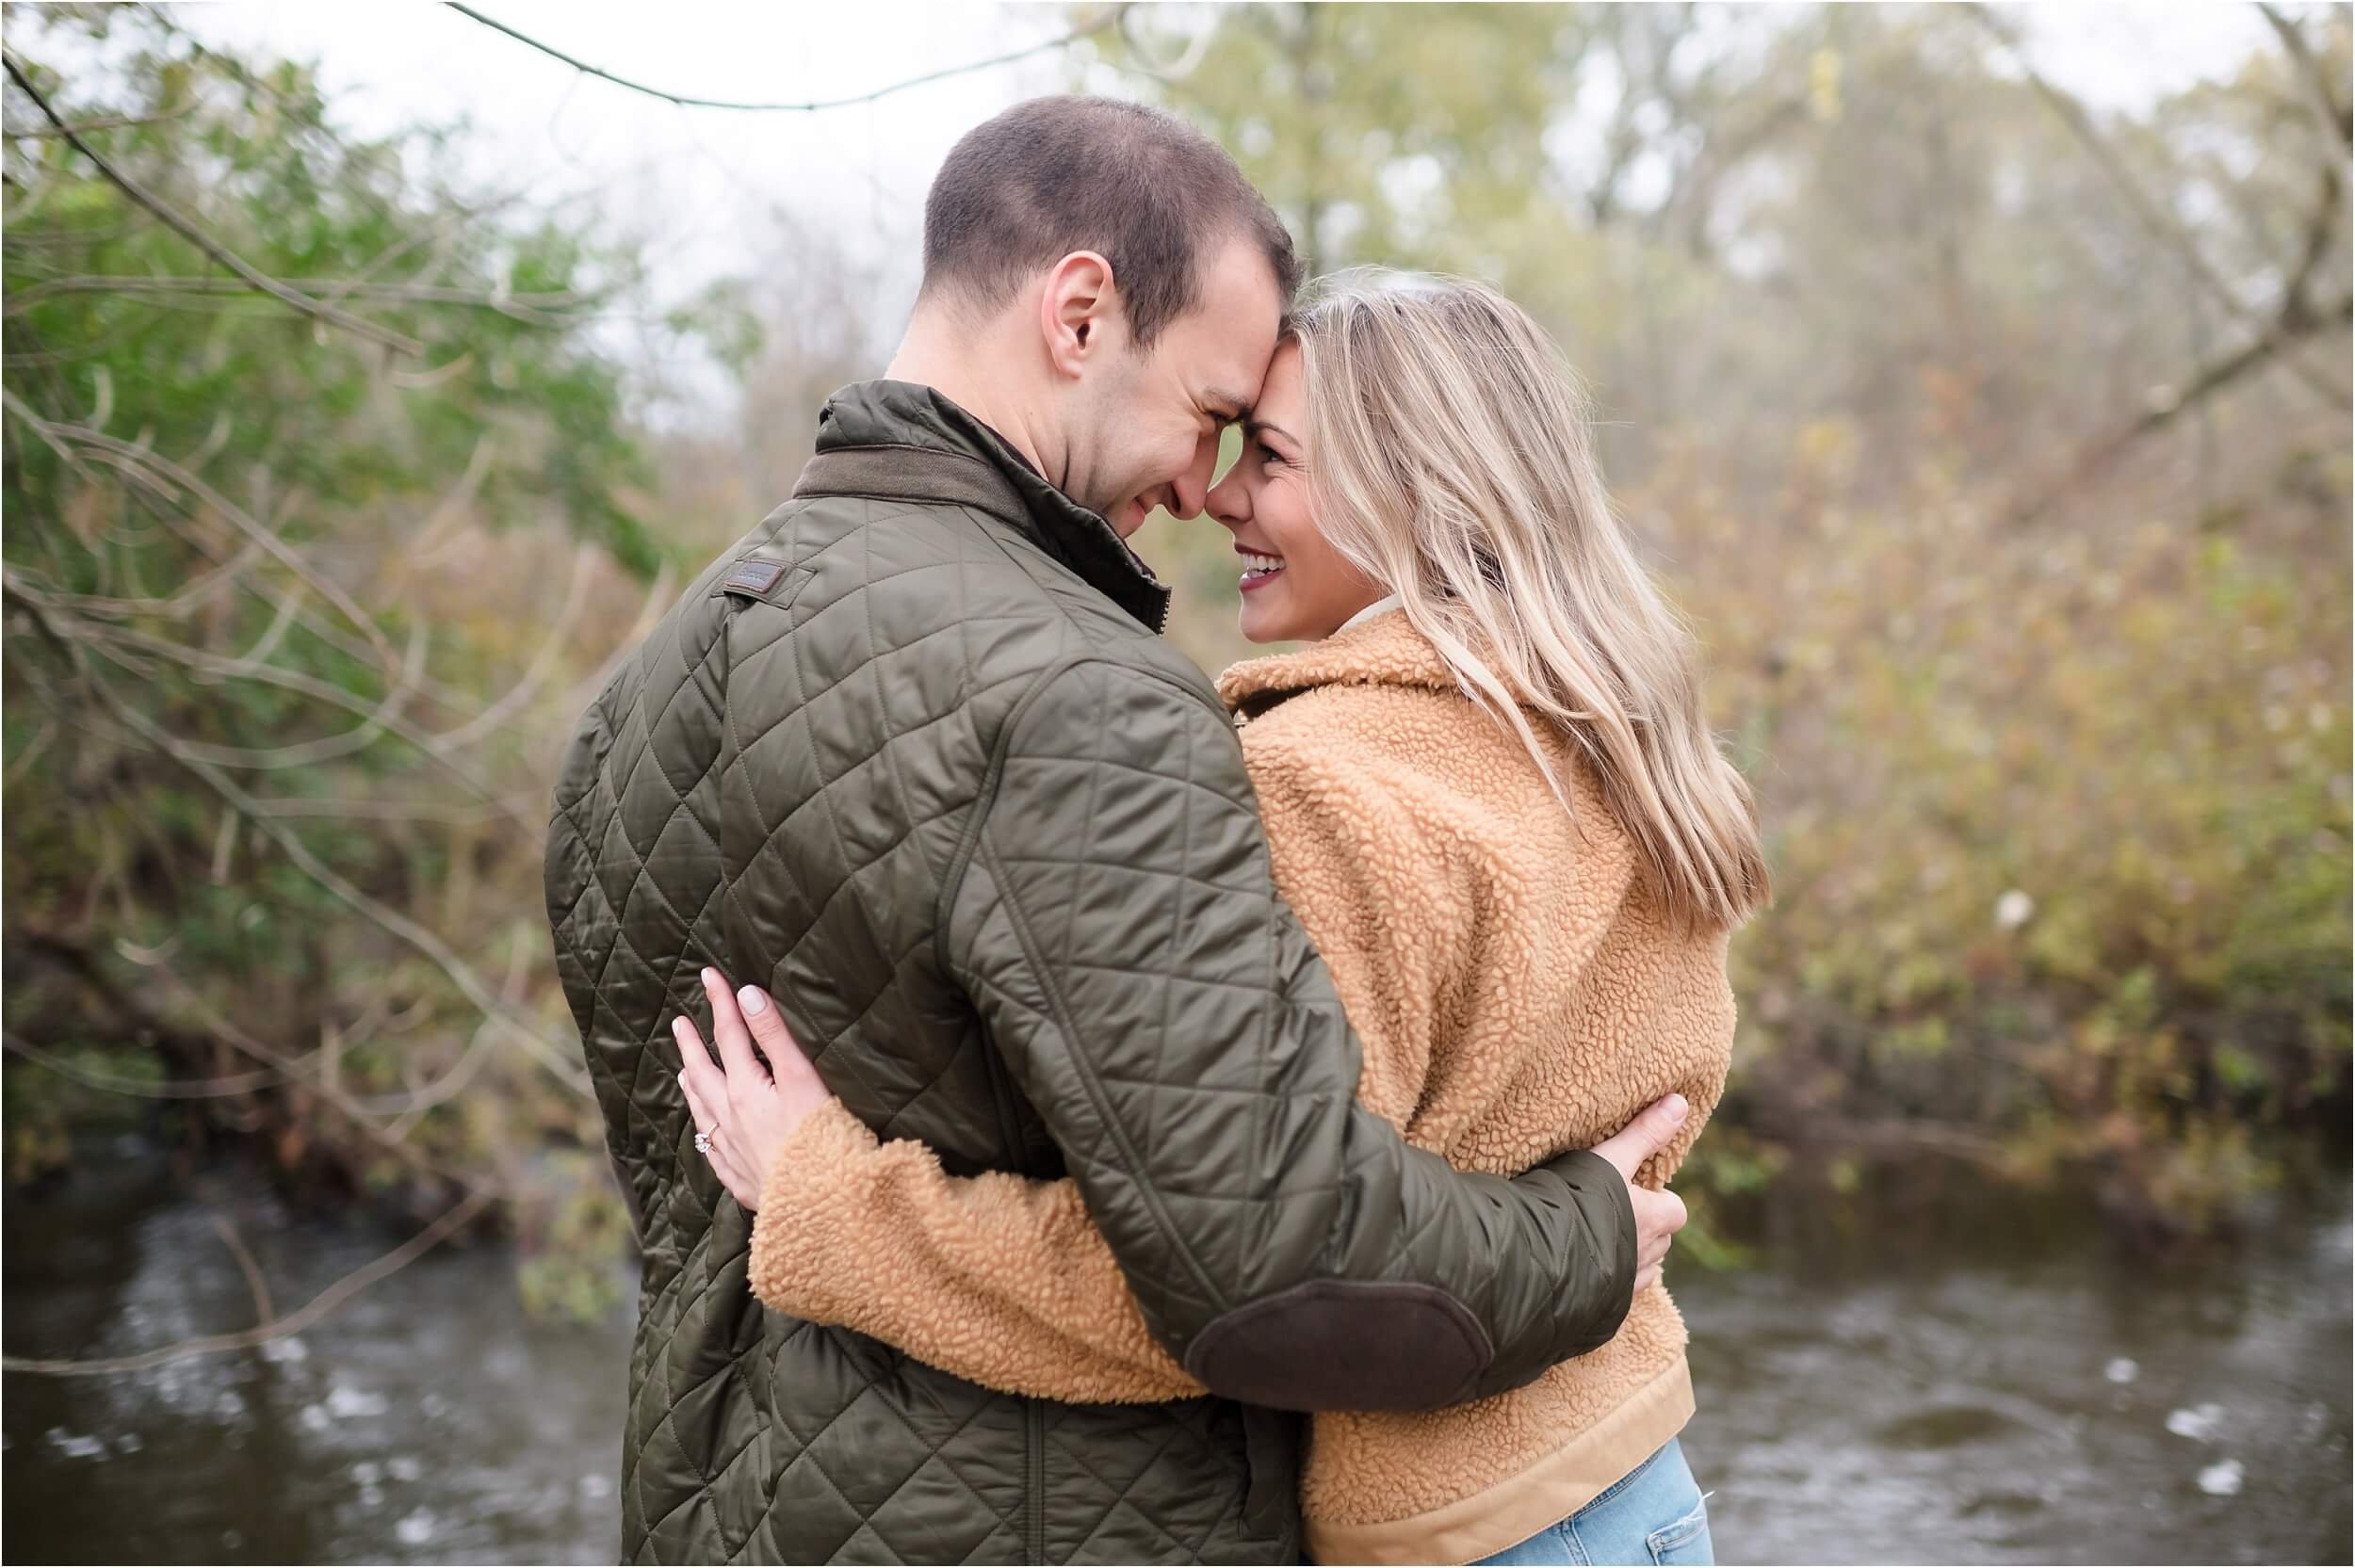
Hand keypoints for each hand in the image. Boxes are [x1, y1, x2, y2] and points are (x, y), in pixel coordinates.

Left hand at [673, 966, 832, 1211]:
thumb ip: (774, 1036)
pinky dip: (705, 1135)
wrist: (821, 1208)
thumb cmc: (821, 1140)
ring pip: (703, 1113)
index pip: (730, 1036)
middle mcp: (730, 1119)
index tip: (709, 975)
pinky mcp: (743, 1180)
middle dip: (693, 1046)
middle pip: (704, 1074)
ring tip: (682, 1073)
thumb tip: (747, 993)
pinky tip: (706, 1136)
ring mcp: (733, 1151)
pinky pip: (712, 1151)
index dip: (720, 1003)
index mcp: (746, 1090)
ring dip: (692, 1088)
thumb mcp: (801, 1079)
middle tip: (679, 1024)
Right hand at [1587, 1094, 1690, 1294]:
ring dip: (1626, 1258)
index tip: (1633, 1191)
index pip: (1675, 1210)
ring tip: (1594, 1241)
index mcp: (1655, 1219)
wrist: (1542, 1258)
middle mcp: (1647, 1254)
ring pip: (1640, 1270)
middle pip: (1660, 1241)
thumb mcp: (1610, 1159)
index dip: (1659, 1201)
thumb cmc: (1579, 1201)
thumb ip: (1644, 1133)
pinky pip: (1614, 1294)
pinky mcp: (1602, 1306)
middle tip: (1611, 1213)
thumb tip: (1681, 1102)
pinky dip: (1605, 1283)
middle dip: (1644, 1229)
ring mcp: (1626, 1284)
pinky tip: (1580, 1271)